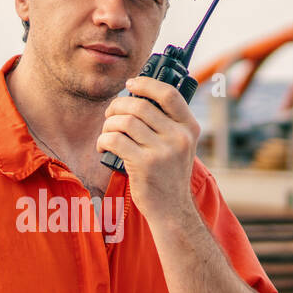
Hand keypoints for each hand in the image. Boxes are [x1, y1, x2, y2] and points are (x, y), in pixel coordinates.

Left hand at [96, 76, 201, 227]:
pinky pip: (115, 140)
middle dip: (117, 106)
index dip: (146, 83)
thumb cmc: (169, 175)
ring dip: (108, 125)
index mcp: (189, 128)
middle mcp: (179, 137)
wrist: (172, 209)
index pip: (169, 94)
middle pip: (140, 105)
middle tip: (110, 115)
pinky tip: (103, 147)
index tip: (131, 83)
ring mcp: (162, 151)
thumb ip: (167, 123)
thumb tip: (138, 95)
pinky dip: (103, 140)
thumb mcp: (179, 146)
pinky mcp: (144, 164)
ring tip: (107, 134)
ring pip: (124, 121)